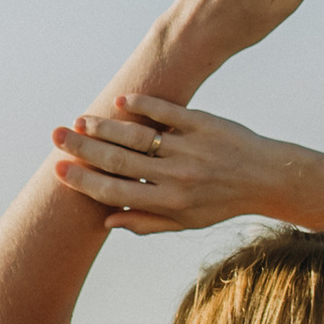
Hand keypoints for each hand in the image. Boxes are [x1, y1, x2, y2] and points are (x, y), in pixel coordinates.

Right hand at [49, 98, 280, 235]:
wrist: (266, 177)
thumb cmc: (220, 203)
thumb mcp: (186, 222)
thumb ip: (146, 222)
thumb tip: (105, 222)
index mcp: (169, 202)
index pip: (116, 192)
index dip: (84, 181)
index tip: (59, 169)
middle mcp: (177, 175)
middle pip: (119, 161)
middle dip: (83, 148)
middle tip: (57, 136)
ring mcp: (190, 147)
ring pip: (139, 135)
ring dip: (106, 126)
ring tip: (81, 120)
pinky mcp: (203, 123)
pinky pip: (168, 112)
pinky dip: (143, 104)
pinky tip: (121, 101)